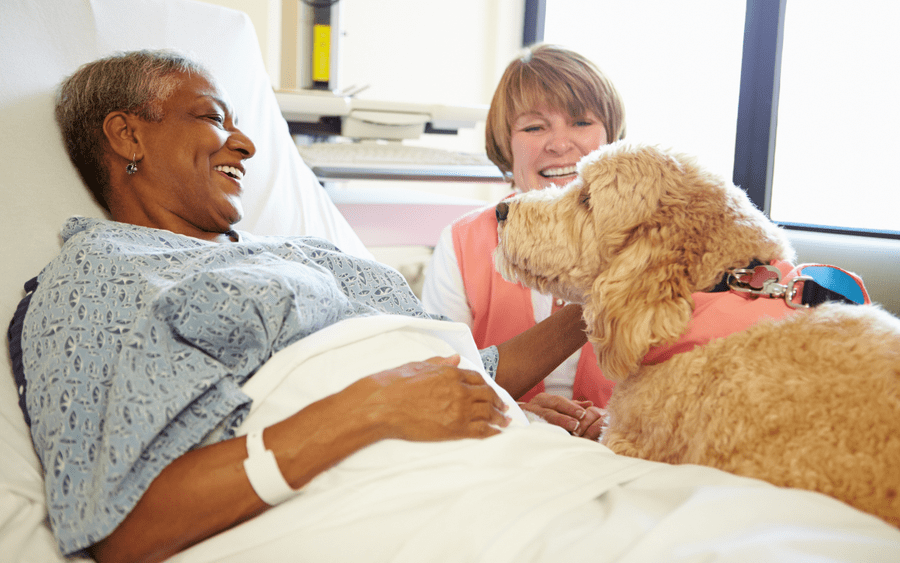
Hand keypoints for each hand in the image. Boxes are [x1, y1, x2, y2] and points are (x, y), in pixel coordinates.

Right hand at [348, 355, 510, 441]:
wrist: (382, 406)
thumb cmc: (394, 384)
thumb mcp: (418, 365)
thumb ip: (440, 362)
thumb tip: (456, 358)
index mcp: (450, 373)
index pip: (477, 378)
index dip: (487, 385)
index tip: (492, 391)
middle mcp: (459, 390)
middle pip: (487, 395)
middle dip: (498, 402)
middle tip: (505, 408)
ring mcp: (458, 410)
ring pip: (488, 413)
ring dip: (499, 417)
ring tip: (506, 422)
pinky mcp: (454, 429)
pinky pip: (481, 431)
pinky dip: (493, 432)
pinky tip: (498, 434)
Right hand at [519, 393, 604, 439]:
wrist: (516, 421)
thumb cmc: (541, 414)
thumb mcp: (555, 407)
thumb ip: (571, 406)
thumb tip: (589, 404)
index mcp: (544, 400)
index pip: (559, 401)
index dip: (571, 407)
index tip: (583, 413)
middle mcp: (534, 405)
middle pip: (551, 409)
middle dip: (564, 416)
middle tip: (577, 423)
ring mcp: (526, 416)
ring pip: (542, 419)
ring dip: (556, 424)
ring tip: (569, 429)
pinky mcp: (521, 426)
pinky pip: (532, 429)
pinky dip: (542, 432)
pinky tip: (551, 437)